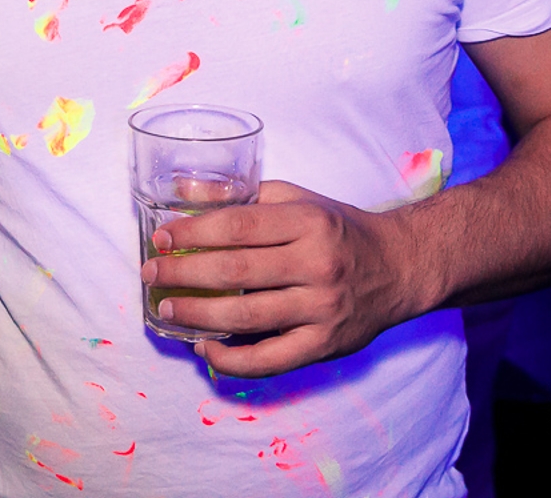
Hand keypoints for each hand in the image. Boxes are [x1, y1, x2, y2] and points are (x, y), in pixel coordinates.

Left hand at [137, 180, 428, 376]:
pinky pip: (270, 360)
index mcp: (308, 222)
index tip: (162, 238)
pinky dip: (232, 359)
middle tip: (151, 273)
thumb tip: (185, 190)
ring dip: (198, 314)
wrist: (399, 267)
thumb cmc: (339, 230)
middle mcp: (317, 264)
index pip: (239, 225)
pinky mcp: (325, 344)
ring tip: (167, 308)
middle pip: (236, 270)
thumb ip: (243, 195)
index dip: (193, 232)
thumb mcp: (298, 200)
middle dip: (184, 273)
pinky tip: (205, 348)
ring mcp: (322, 308)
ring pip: (247, 316)